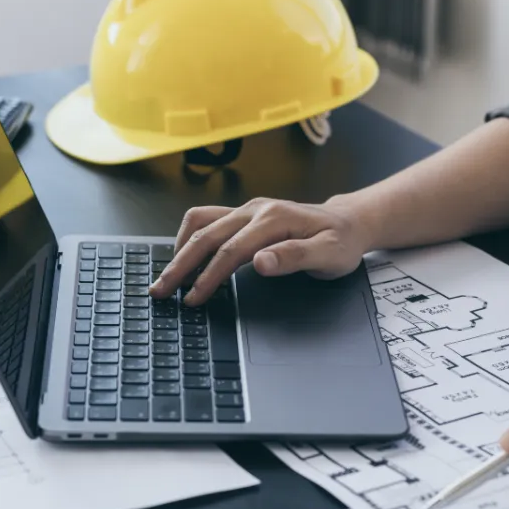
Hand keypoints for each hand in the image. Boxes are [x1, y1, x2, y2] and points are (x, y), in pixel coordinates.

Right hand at [149, 197, 371, 304]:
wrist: (347, 222)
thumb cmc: (340, 242)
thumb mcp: (329, 255)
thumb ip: (294, 257)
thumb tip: (260, 262)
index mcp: (274, 219)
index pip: (231, 251)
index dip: (208, 277)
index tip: (193, 299)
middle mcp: (255, 209)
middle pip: (206, 236)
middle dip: (180, 265)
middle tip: (160, 291)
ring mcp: (247, 209)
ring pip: (201, 222)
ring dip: (180, 249)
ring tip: (168, 276)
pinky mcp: (243, 213)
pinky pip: (207, 220)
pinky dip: (190, 238)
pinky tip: (184, 258)